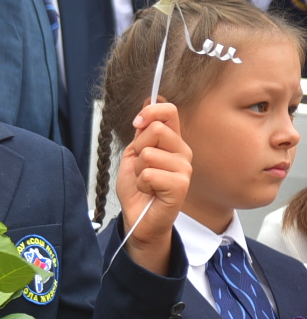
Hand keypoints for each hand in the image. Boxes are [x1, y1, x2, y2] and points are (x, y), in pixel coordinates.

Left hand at [116, 100, 190, 274]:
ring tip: (146, 182)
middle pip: (155, 129)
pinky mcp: (181, 185)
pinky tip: (150, 191)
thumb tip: (148, 101)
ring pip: (148, 153)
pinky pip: (149, 173)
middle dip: (138, 149)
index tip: (136, 124)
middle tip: (141, 167)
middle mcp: (182, 152)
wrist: (138, 217)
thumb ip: (142, 132)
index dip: (150, 112)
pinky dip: (142, 184)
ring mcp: (184, 169)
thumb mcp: (134, 154)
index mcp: (172, 142)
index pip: (169, 112)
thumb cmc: (138, 188)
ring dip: (139, 170)